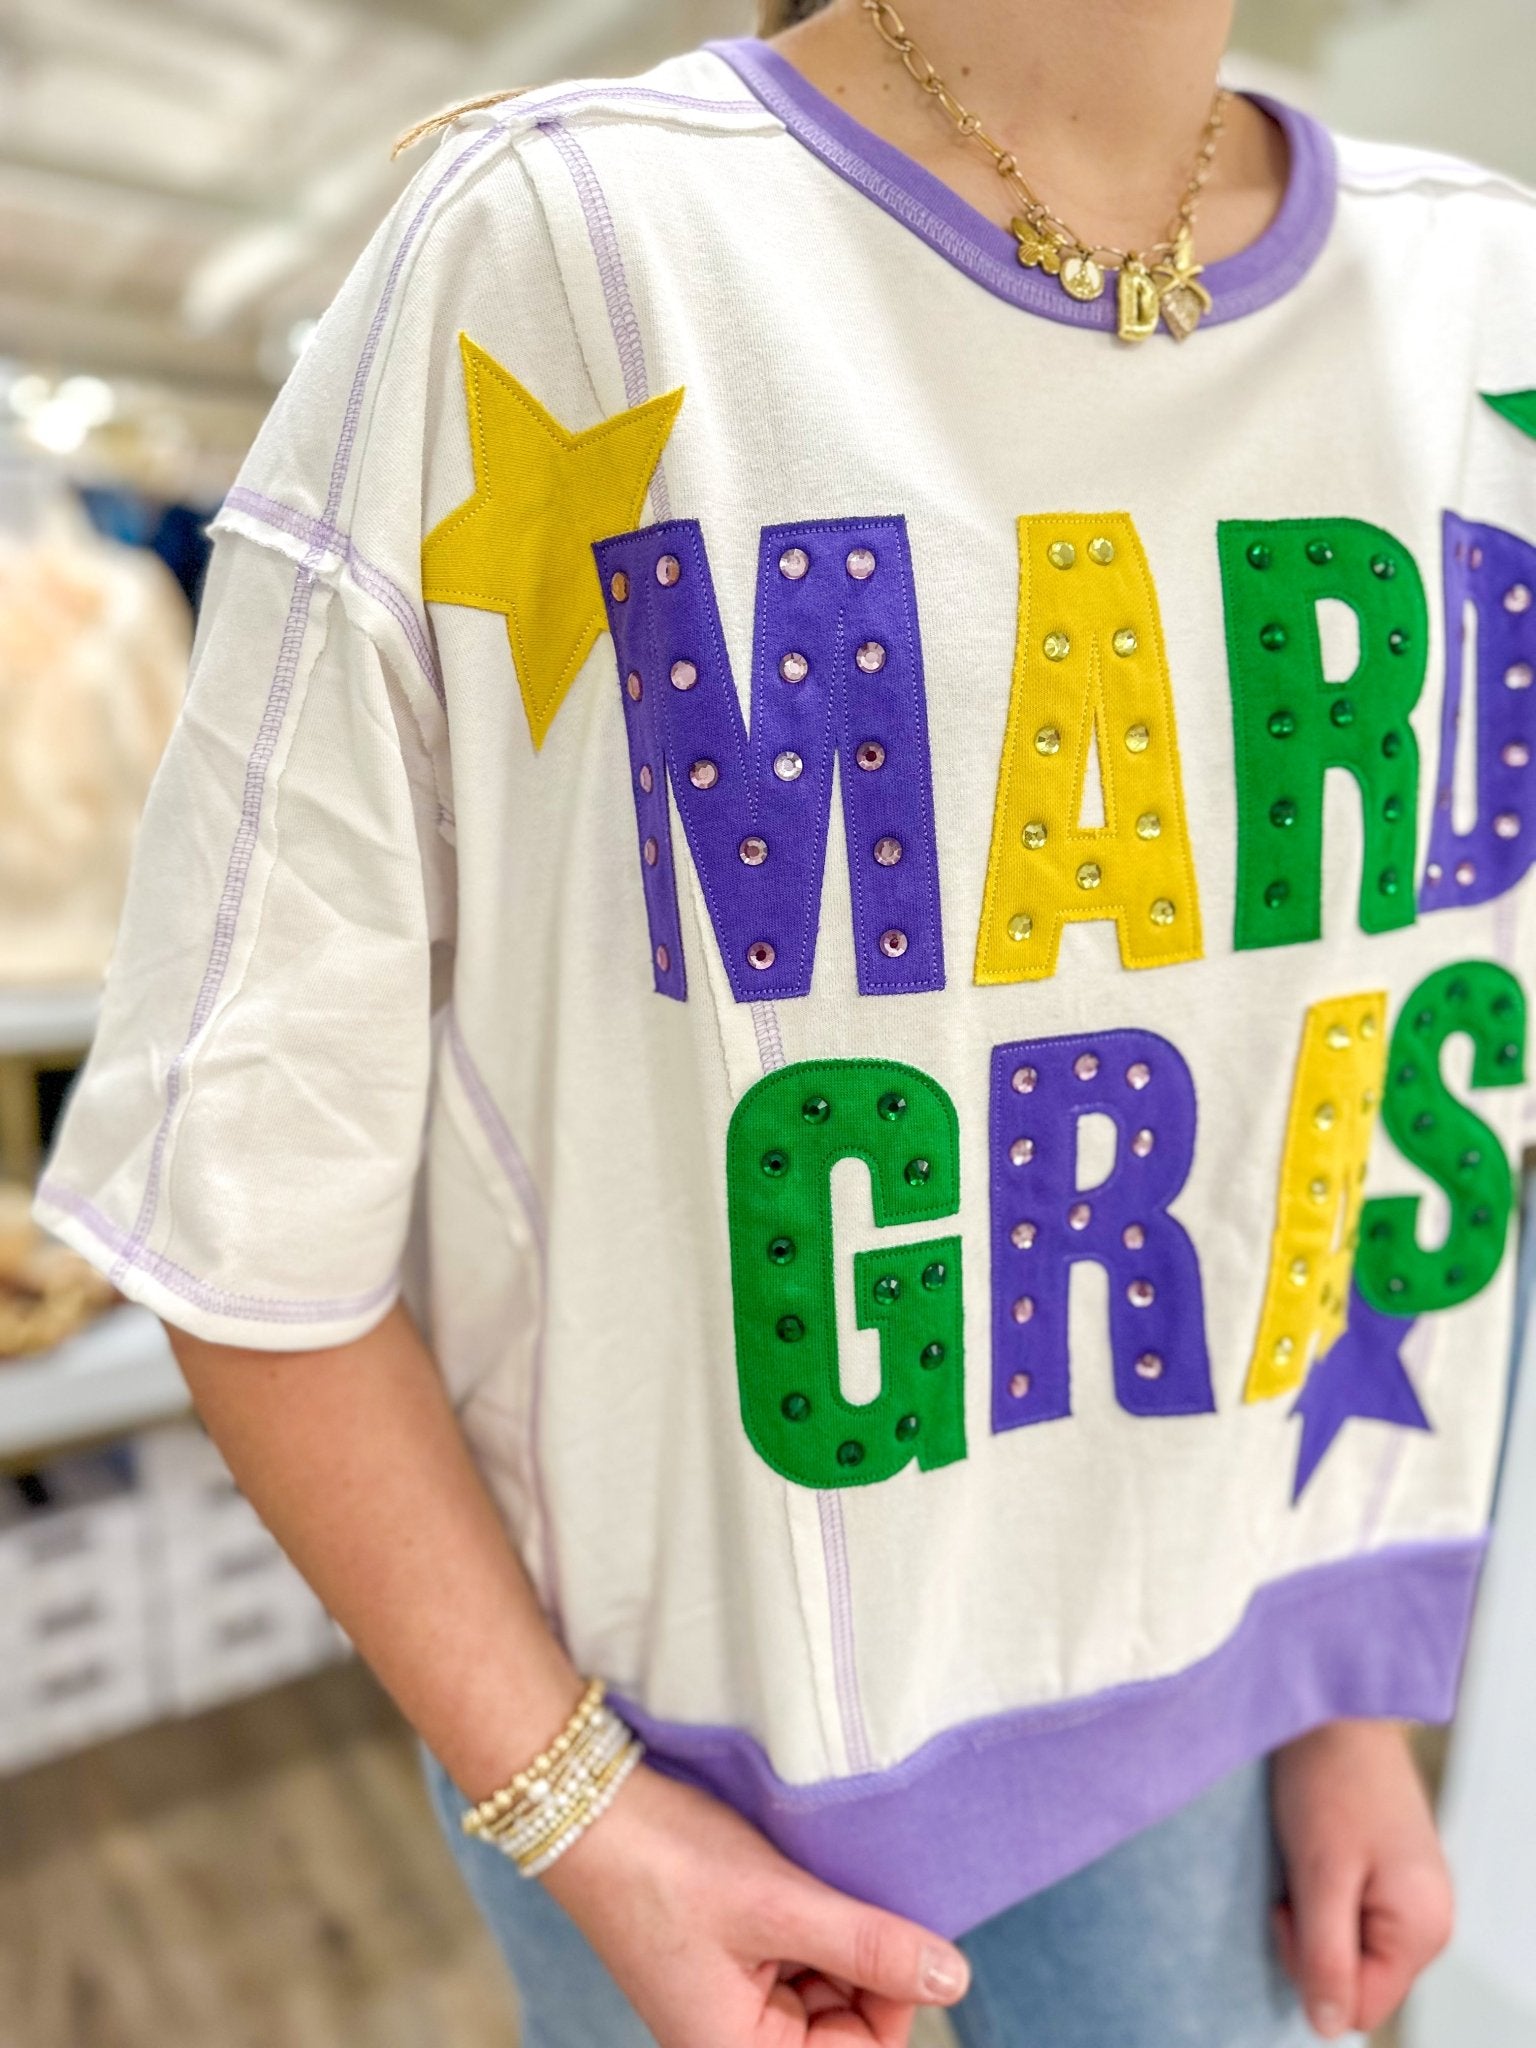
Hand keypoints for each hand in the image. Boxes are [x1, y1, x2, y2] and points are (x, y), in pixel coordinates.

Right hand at [539, 1758, 970, 2046]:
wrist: (586, 1808)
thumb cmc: (668, 1864)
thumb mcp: (778, 1903)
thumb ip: (868, 1947)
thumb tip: (954, 1979)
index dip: (894, 1999)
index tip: (895, 1929)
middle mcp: (733, 2042)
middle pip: (845, 2028)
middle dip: (861, 1964)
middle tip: (845, 1892)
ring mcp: (729, 2002)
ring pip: (825, 1988)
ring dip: (835, 1937)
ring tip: (809, 1879)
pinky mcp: (725, 1962)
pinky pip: (795, 1960)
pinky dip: (809, 1921)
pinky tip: (795, 1879)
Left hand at [1270, 1719, 1453, 2038]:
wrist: (1336, 1708)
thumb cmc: (1328, 1780)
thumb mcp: (1319, 1874)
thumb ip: (1326, 1955)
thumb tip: (1329, 2027)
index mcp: (1423, 1927)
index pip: (1363, 2006)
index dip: (1312, 1971)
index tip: (1290, 1910)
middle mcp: (1431, 1919)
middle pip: (1359, 1979)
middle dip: (1313, 1944)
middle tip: (1295, 1883)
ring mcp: (1415, 1896)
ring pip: (1353, 1948)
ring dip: (1317, 1918)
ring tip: (1308, 1861)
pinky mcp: (1394, 1874)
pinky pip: (1355, 1916)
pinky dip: (1325, 1897)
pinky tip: (1318, 1856)